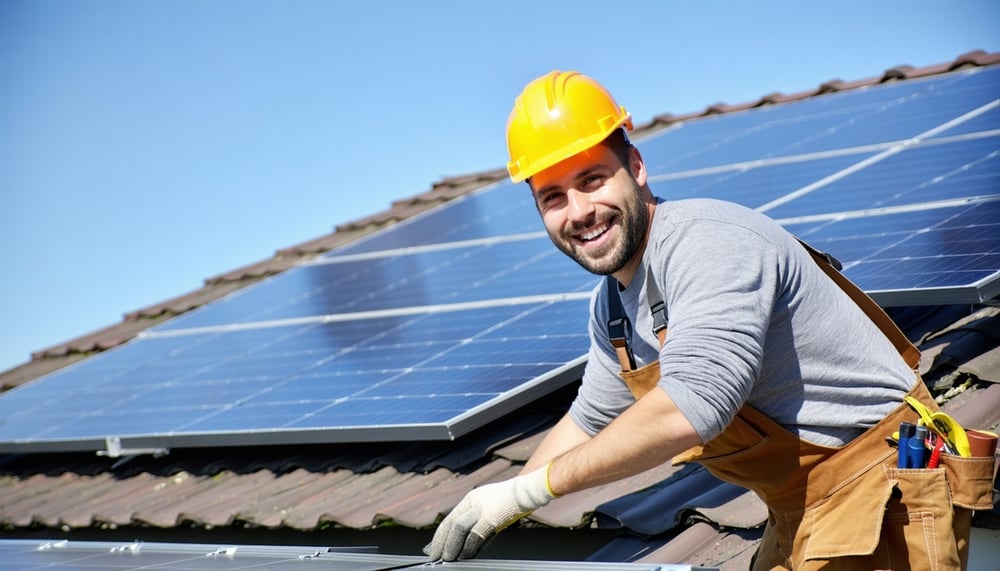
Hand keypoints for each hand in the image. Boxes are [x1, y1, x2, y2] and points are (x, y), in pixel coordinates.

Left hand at [424, 464, 557, 560]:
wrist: (529, 491)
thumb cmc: (512, 503)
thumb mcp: (489, 508)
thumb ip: (476, 521)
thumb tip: (463, 542)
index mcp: (471, 499)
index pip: (449, 519)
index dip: (440, 536)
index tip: (433, 548)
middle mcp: (473, 502)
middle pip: (451, 524)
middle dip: (441, 542)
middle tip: (435, 556)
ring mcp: (482, 509)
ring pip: (459, 529)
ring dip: (452, 546)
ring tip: (449, 558)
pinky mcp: (492, 517)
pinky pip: (475, 535)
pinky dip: (469, 547)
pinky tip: (466, 555)